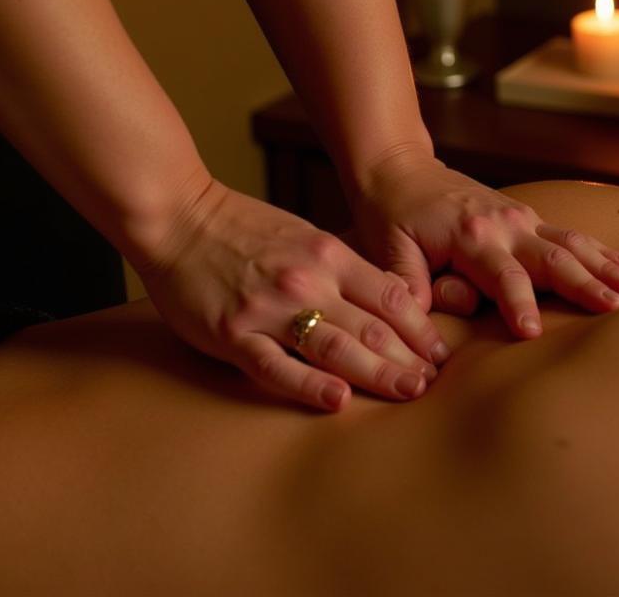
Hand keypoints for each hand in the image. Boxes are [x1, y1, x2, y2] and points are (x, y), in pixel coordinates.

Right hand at [135, 179, 448, 411]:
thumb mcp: (304, 237)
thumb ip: (341, 269)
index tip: (439, 353)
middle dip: (408, 357)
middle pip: (371, 326)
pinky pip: (277, 366)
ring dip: (376, 373)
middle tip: (432, 384)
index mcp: (327, 255)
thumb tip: (386, 304)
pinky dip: (310, 385)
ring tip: (406, 392)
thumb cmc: (244, 229)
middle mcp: (306, 281)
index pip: (390, 295)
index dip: (420, 328)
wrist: (179, 217)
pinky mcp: (234, 334)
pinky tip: (339, 400)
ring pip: (335, 347)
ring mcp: (270, 309)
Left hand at [350, 150, 618, 337]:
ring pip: (570, 243)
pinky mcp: (526, 217)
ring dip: (602, 265)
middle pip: (551, 258)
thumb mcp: (387, 249)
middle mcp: (502, 224)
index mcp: (469, 235)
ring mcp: (519, 218)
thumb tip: (422, 326)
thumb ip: (407, 285)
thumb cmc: (391, 213)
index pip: (501, 276)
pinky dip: (600, 250)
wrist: (400, 167)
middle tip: (614, 307)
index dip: (517, 303)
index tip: (532, 332)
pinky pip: (568, 235)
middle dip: (583, 283)